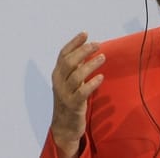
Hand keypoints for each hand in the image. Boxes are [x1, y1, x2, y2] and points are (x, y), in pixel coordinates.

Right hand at [50, 32, 104, 157]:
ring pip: (76, 75)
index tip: (85, 33)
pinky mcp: (73, 105)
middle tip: (97, 45)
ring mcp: (64, 94)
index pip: (63, 54)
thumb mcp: (70, 82)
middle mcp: (58, 82)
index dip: (74, 43)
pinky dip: (92, 83)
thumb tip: (87, 50)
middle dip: (83, 51)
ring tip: (103, 57)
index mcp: (57, 74)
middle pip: (69, 62)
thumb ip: (75, 68)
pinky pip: (82, 92)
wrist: (64, 126)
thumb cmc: (70, 100)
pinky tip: (101, 77)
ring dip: (90, 65)